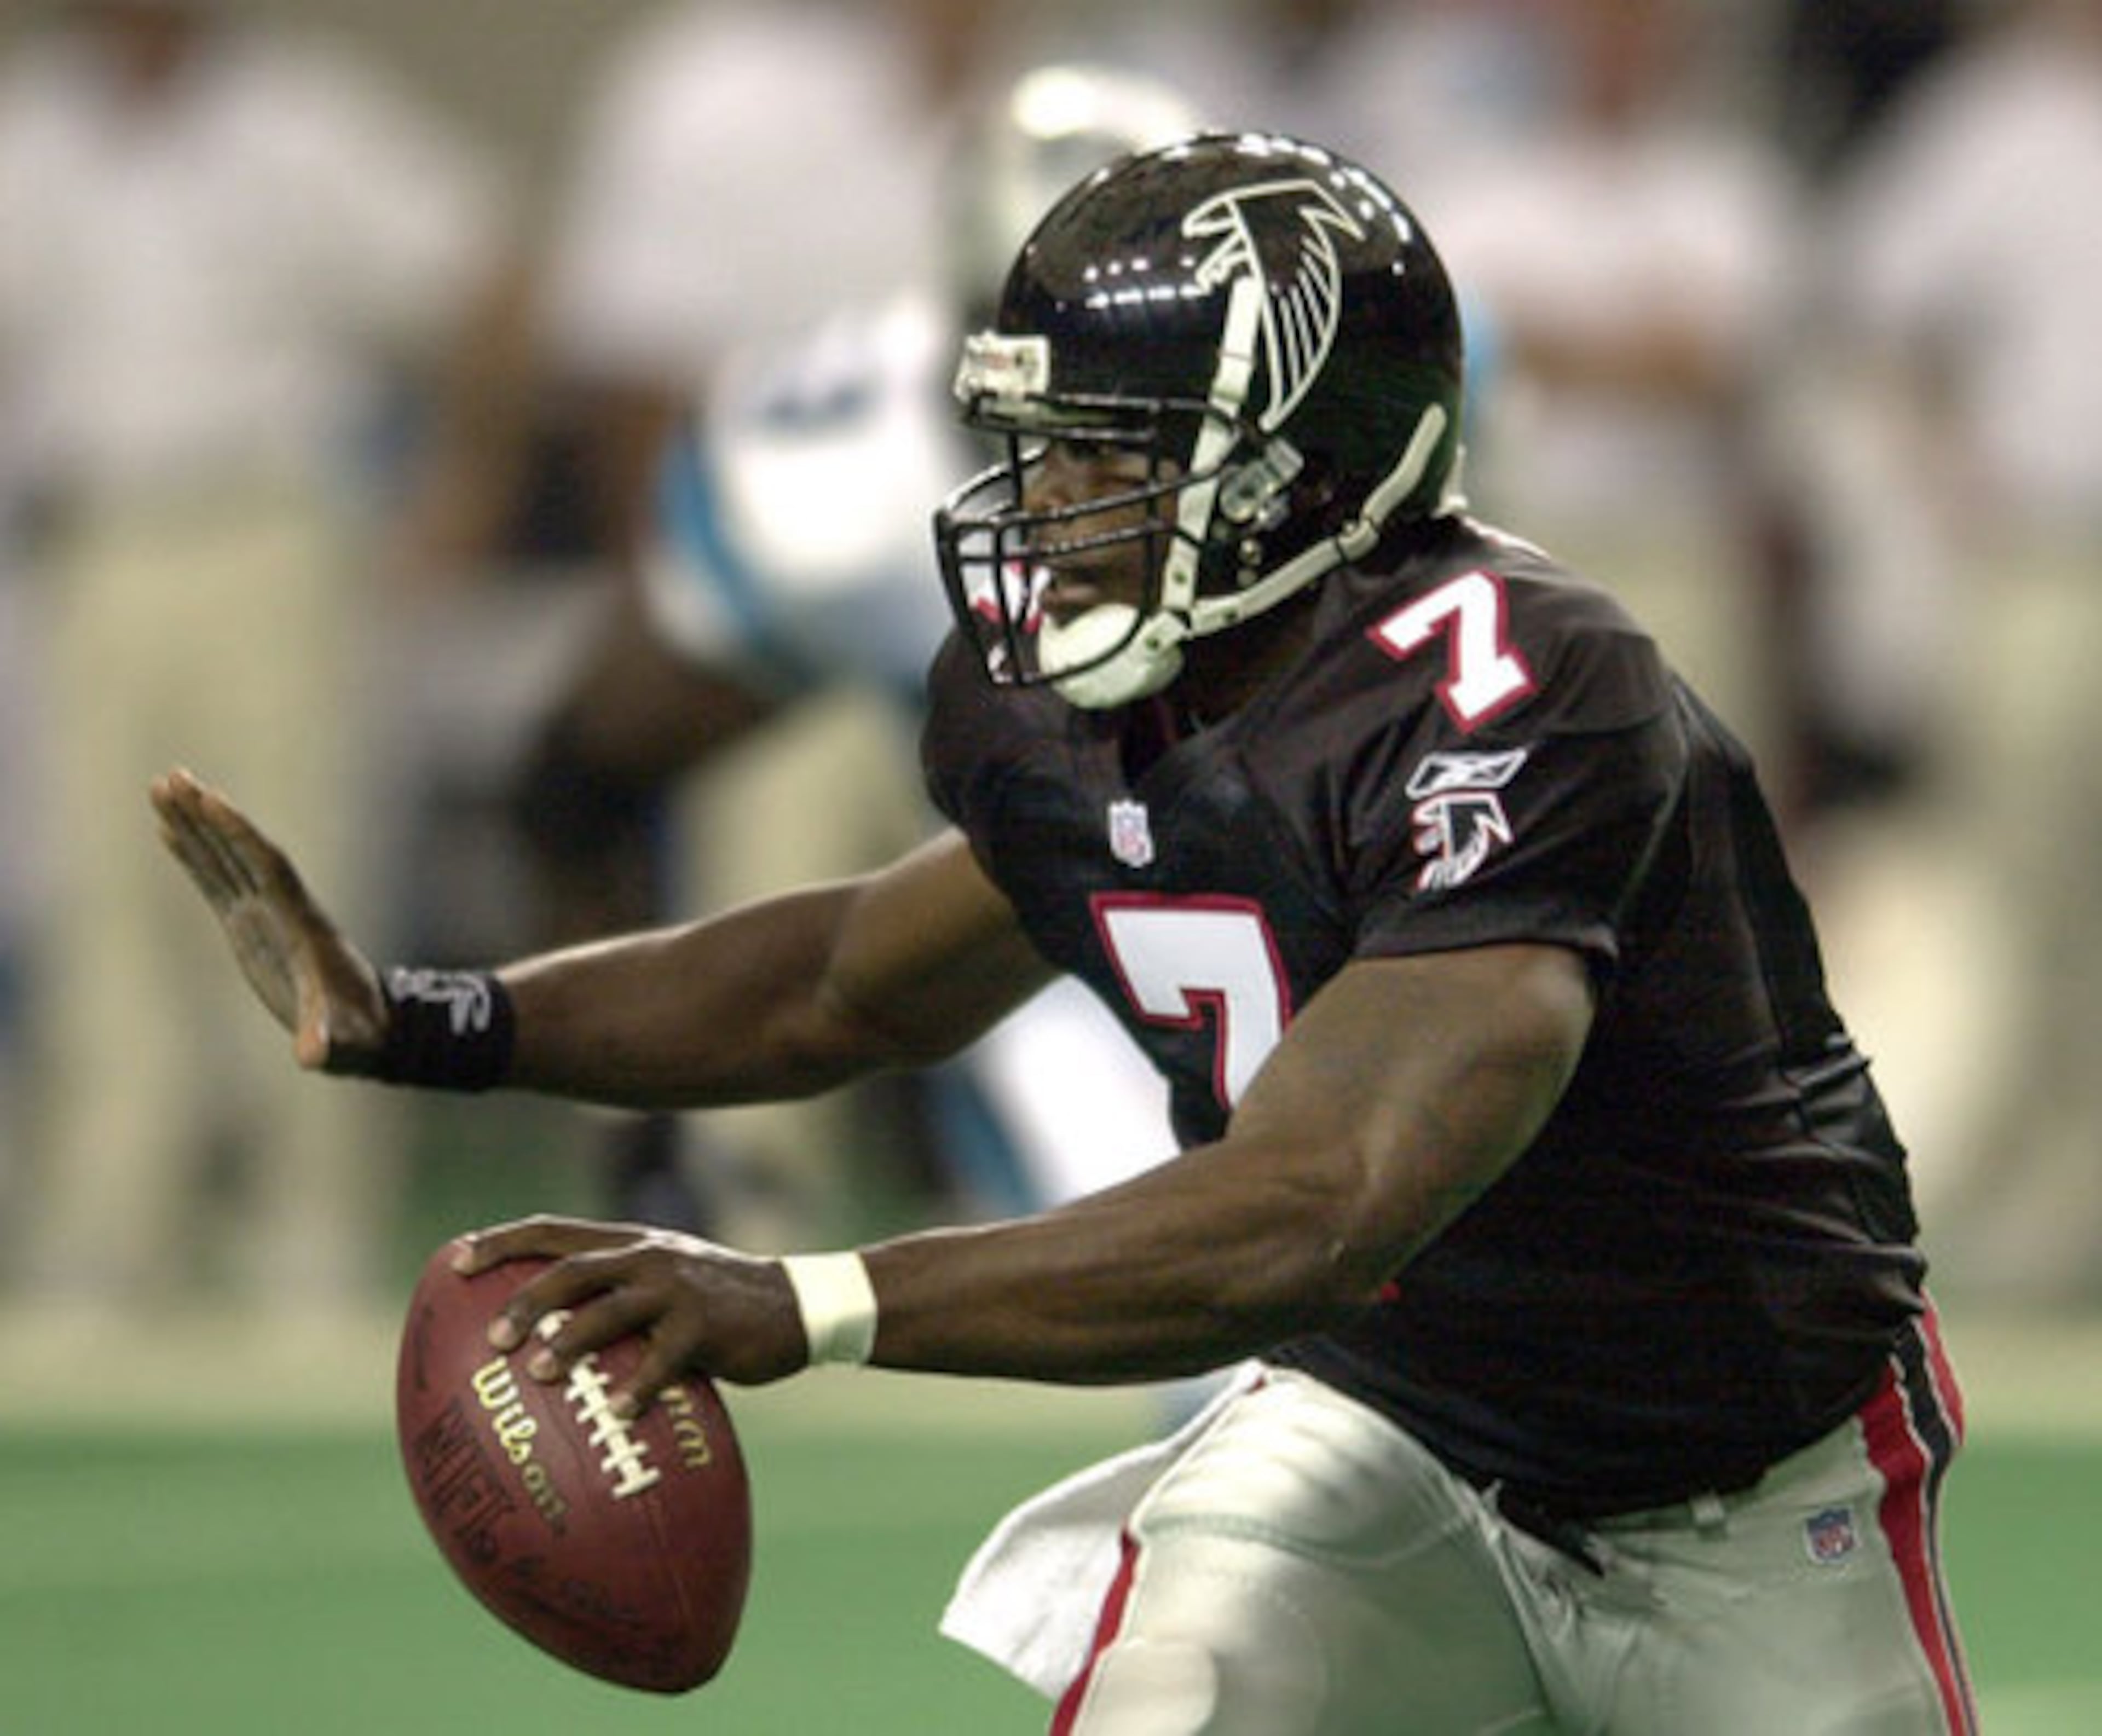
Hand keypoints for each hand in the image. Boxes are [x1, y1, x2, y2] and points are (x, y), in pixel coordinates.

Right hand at [149, 767, 388, 1073]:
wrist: (369, 1029)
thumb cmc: (358, 1033)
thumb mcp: (342, 1043)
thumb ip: (325, 1046)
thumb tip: (314, 1061)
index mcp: (303, 924)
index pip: (270, 869)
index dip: (243, 836)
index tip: (214, 801)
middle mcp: (283, 910)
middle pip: (243, 851)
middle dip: (210, 816)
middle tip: (174, 777)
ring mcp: (264, 915)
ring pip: (226, 859)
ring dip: (195, 824)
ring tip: (162, 786)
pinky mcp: (248, 927)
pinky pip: (216, 882)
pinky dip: (193, 855)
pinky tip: (168, 830)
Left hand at [454, 1215, 809, 1412]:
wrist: (795, 1304)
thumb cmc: (717, 1305)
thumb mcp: (666, 1284)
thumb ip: (617, 1298)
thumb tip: (548, 1341)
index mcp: (630, 1242)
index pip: (553, 1229)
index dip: (502, 1242)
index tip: (454, 1262)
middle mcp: (647, 1255)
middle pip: (571, 1267)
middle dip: (526, 1300)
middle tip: (495, 1340)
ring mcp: (677, 1287)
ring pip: (609, 1307)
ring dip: (569, 1340)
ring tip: (539, 1375)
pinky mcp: (705, 1324)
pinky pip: (662, 1360)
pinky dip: (636, 1386)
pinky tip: (617, 1412)